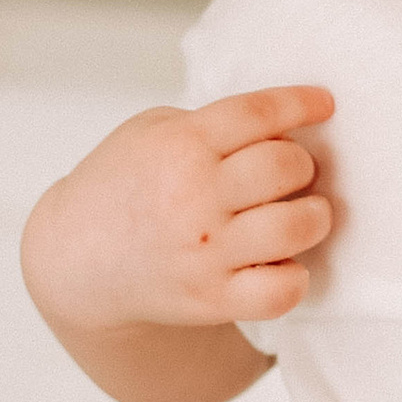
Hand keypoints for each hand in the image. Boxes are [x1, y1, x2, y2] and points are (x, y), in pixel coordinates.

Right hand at [21, 83, 335, 343]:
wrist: (76, 260)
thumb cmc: (122, 185)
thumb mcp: (151, 132)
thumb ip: (210, 124)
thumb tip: (283, 127)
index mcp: (180, 144)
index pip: (258, 113)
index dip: (302, 103)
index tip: (324, 104)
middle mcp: (193, 196)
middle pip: (287, 167)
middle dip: (305, 166)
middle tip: (295, 174)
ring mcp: (204, 252)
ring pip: (296, 226)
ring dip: (313, 216)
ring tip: (302, 215)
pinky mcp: (211, 299)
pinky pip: (282, 290)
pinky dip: (295, 277)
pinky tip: (281, 262)